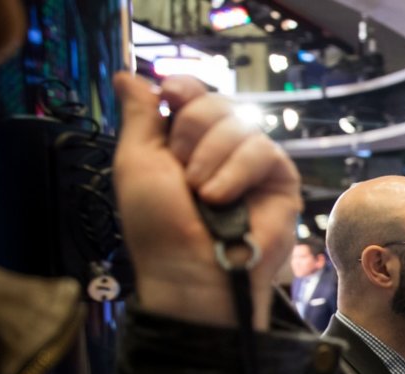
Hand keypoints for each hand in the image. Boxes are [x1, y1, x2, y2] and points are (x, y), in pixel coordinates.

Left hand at [112, 73, 301, 328]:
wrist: (192, 267)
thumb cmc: (159, 225)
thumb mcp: (136, 162)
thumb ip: (138, 116)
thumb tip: (125, 75)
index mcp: (183, 140)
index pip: (191, 92)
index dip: (183, 88)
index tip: (170, 97)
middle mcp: (219, 147)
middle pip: (215, 101)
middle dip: (192, 131)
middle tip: (184, 173)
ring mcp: (250, 163)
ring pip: (239, 123)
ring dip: (212, 158)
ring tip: (203, 195)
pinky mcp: (279, 179)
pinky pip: (263, 149)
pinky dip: (237, 171)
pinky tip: (223, 198)